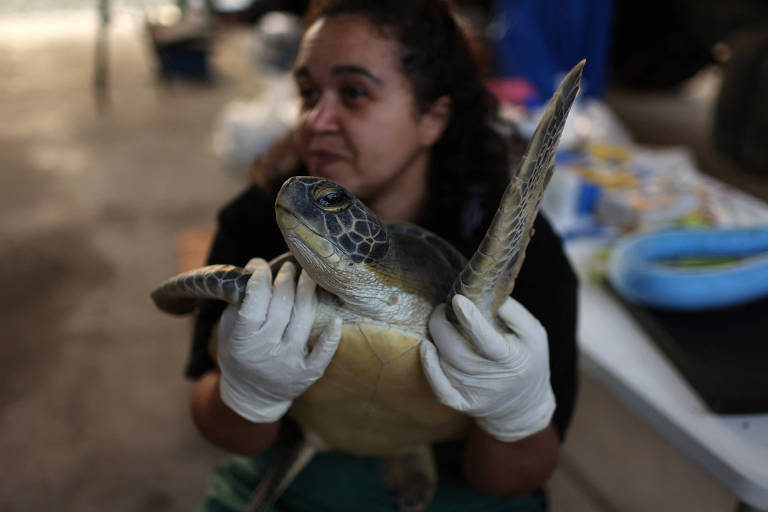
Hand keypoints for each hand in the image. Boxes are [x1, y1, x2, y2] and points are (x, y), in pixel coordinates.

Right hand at [217, 258, 341, 422]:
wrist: (252, 396)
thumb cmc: (239, 356)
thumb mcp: (228, 331)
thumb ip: (238, 301)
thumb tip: (255, 265)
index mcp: (243, 340)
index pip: (254, 301)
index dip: (260, 279)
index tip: (261, 266)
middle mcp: (267, 350)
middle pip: (282, 305)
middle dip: (286, 280)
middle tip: (289, 267)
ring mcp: (289, 361)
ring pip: (303, 319)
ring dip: (307, 293)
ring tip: (308, 276)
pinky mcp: (308, 373)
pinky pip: (324, 352)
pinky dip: (331, 336)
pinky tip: (336, 319)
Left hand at [420, 294, 554, 441]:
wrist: (525, 404)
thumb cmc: (529, 360)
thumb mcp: (534, 333)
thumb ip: (512, 312)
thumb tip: (484, 293)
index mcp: (510, 359)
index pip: (486, 340)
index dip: (470, 319)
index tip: (457, 299)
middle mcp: (490, 379)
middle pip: (456, 350)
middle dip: (441, 324)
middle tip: (442, 308)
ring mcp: (473, 393)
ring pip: (445, 362)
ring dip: (437, 339)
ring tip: (442, 324)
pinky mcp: (461, 402)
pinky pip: (439, 388)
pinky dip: (429, 367)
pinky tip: (427, 348)